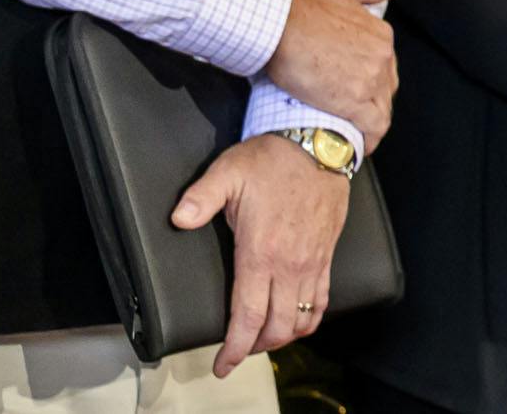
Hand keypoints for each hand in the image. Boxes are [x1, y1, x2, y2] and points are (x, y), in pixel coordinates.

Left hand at [172, 134, 349, 375]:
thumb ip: (201, 198)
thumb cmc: (273, 158)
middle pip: (277, 326)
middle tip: (238, 350)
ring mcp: (312, 261)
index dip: (235, 347)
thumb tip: (179, 219)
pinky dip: (311, 318)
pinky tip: (298, 319)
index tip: (223, 364)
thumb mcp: (228, 172)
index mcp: (261, 252)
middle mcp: (290, 264)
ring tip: (264, 338)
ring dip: (283, 336)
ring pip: (302, 318)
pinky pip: (323, 299)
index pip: (248, 315)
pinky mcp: (327, 254)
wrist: (321, 143)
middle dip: (256, 347)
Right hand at [260, 0, 397, 146]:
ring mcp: (371, 79)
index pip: (385, 67)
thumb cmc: (300, 2)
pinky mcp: (353, 100)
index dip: (372, 83)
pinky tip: (358, 149)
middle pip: (385, 89)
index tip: (358, 94)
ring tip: (356, 138)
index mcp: (381, 34)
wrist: (277, 21)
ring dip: (371, 125)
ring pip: (381, 109)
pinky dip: (368, 139)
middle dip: (372, 105)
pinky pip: (372, 126)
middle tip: (354, 119)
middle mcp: (383, 56)